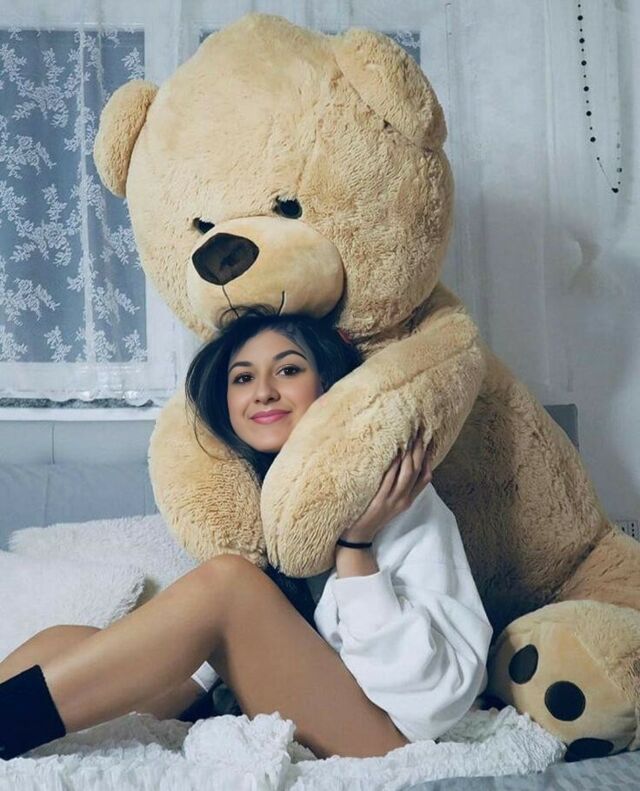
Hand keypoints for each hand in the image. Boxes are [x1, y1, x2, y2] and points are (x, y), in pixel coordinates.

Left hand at [339, 428, 432, 543]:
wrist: (358, 536)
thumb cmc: (371, 515)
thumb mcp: (389, 503)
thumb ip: (396, 487)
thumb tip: (399, 464)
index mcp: (407, 500)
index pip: (425, 478)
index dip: (428, 459)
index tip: (426, 441)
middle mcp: (403, 499)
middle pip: (417, 471)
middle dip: (419, 450)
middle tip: (418, 431)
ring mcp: (392, 500)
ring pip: (407, 474)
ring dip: (409, 454)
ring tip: (409, 437)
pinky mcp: (379, 501)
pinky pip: (389, 480)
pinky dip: (394, 466)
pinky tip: (395, 454)